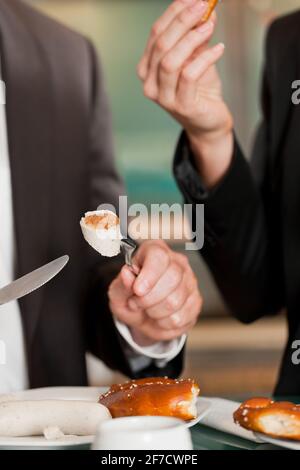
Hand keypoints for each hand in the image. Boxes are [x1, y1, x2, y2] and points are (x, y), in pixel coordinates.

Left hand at [108, 240, 201, 345]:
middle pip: (172, 278)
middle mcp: (176, 262)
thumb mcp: (117, 292)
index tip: (138, 290)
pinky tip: (160, 316)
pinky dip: (164, 323)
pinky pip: (181, 317)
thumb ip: (122, 283)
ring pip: (175, 301)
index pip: (159, 256)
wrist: (142, 317)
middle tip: (136, 303)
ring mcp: (190, 281)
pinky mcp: (196, 301)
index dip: (149, 275)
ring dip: (155, 312)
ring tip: (148, 309)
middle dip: (148, 298)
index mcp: (155, 251)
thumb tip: (128, 274)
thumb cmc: (130, 298)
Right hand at [138, 0, 233, 187]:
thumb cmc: (200, 91)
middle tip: (203, 6)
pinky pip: (189, 76)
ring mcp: (163, 97)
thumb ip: (197, 37)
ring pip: (170, 61)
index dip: (174, 13)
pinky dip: (205, 58)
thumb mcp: (197, 58)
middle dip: (182, 21)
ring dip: (191, 39)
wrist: (208, 122)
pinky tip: (219, 49)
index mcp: (148, 67)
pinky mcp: (181, 106)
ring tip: (209, 26)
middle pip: (161, 44)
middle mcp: (150, 82)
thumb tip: (206, 11)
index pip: (156, 33)